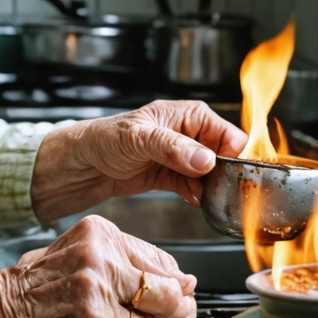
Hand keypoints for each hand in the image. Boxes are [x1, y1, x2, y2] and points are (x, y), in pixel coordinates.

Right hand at [0, 215, 196, 317]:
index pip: (164, 262)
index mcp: (101, 232)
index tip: (175, 306)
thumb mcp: (81, 261)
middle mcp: (101, 251)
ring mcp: (96, 284)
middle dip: (174, 317)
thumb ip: (129, 268)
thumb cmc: (34, 290)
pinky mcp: (92, 317)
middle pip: (169, 289)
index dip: (177, 291)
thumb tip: (187, 284)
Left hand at [31, 99, 246, 220]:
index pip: (228, 134)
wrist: (79, 165)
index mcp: (188, 115)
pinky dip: (198, 196)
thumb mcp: (140, 139)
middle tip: (226, 191)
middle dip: (226, 175)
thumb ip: (173, 148)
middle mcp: (188, 134)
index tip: (237, 176)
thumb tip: (205, 159)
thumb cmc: (103, 139)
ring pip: (212, 175)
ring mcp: (181, 157)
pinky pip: (196, 188)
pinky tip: (196, 201)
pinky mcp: (172, 176)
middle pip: (225, 156)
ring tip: (211, 198)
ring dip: (213, 188)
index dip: (235, 155)